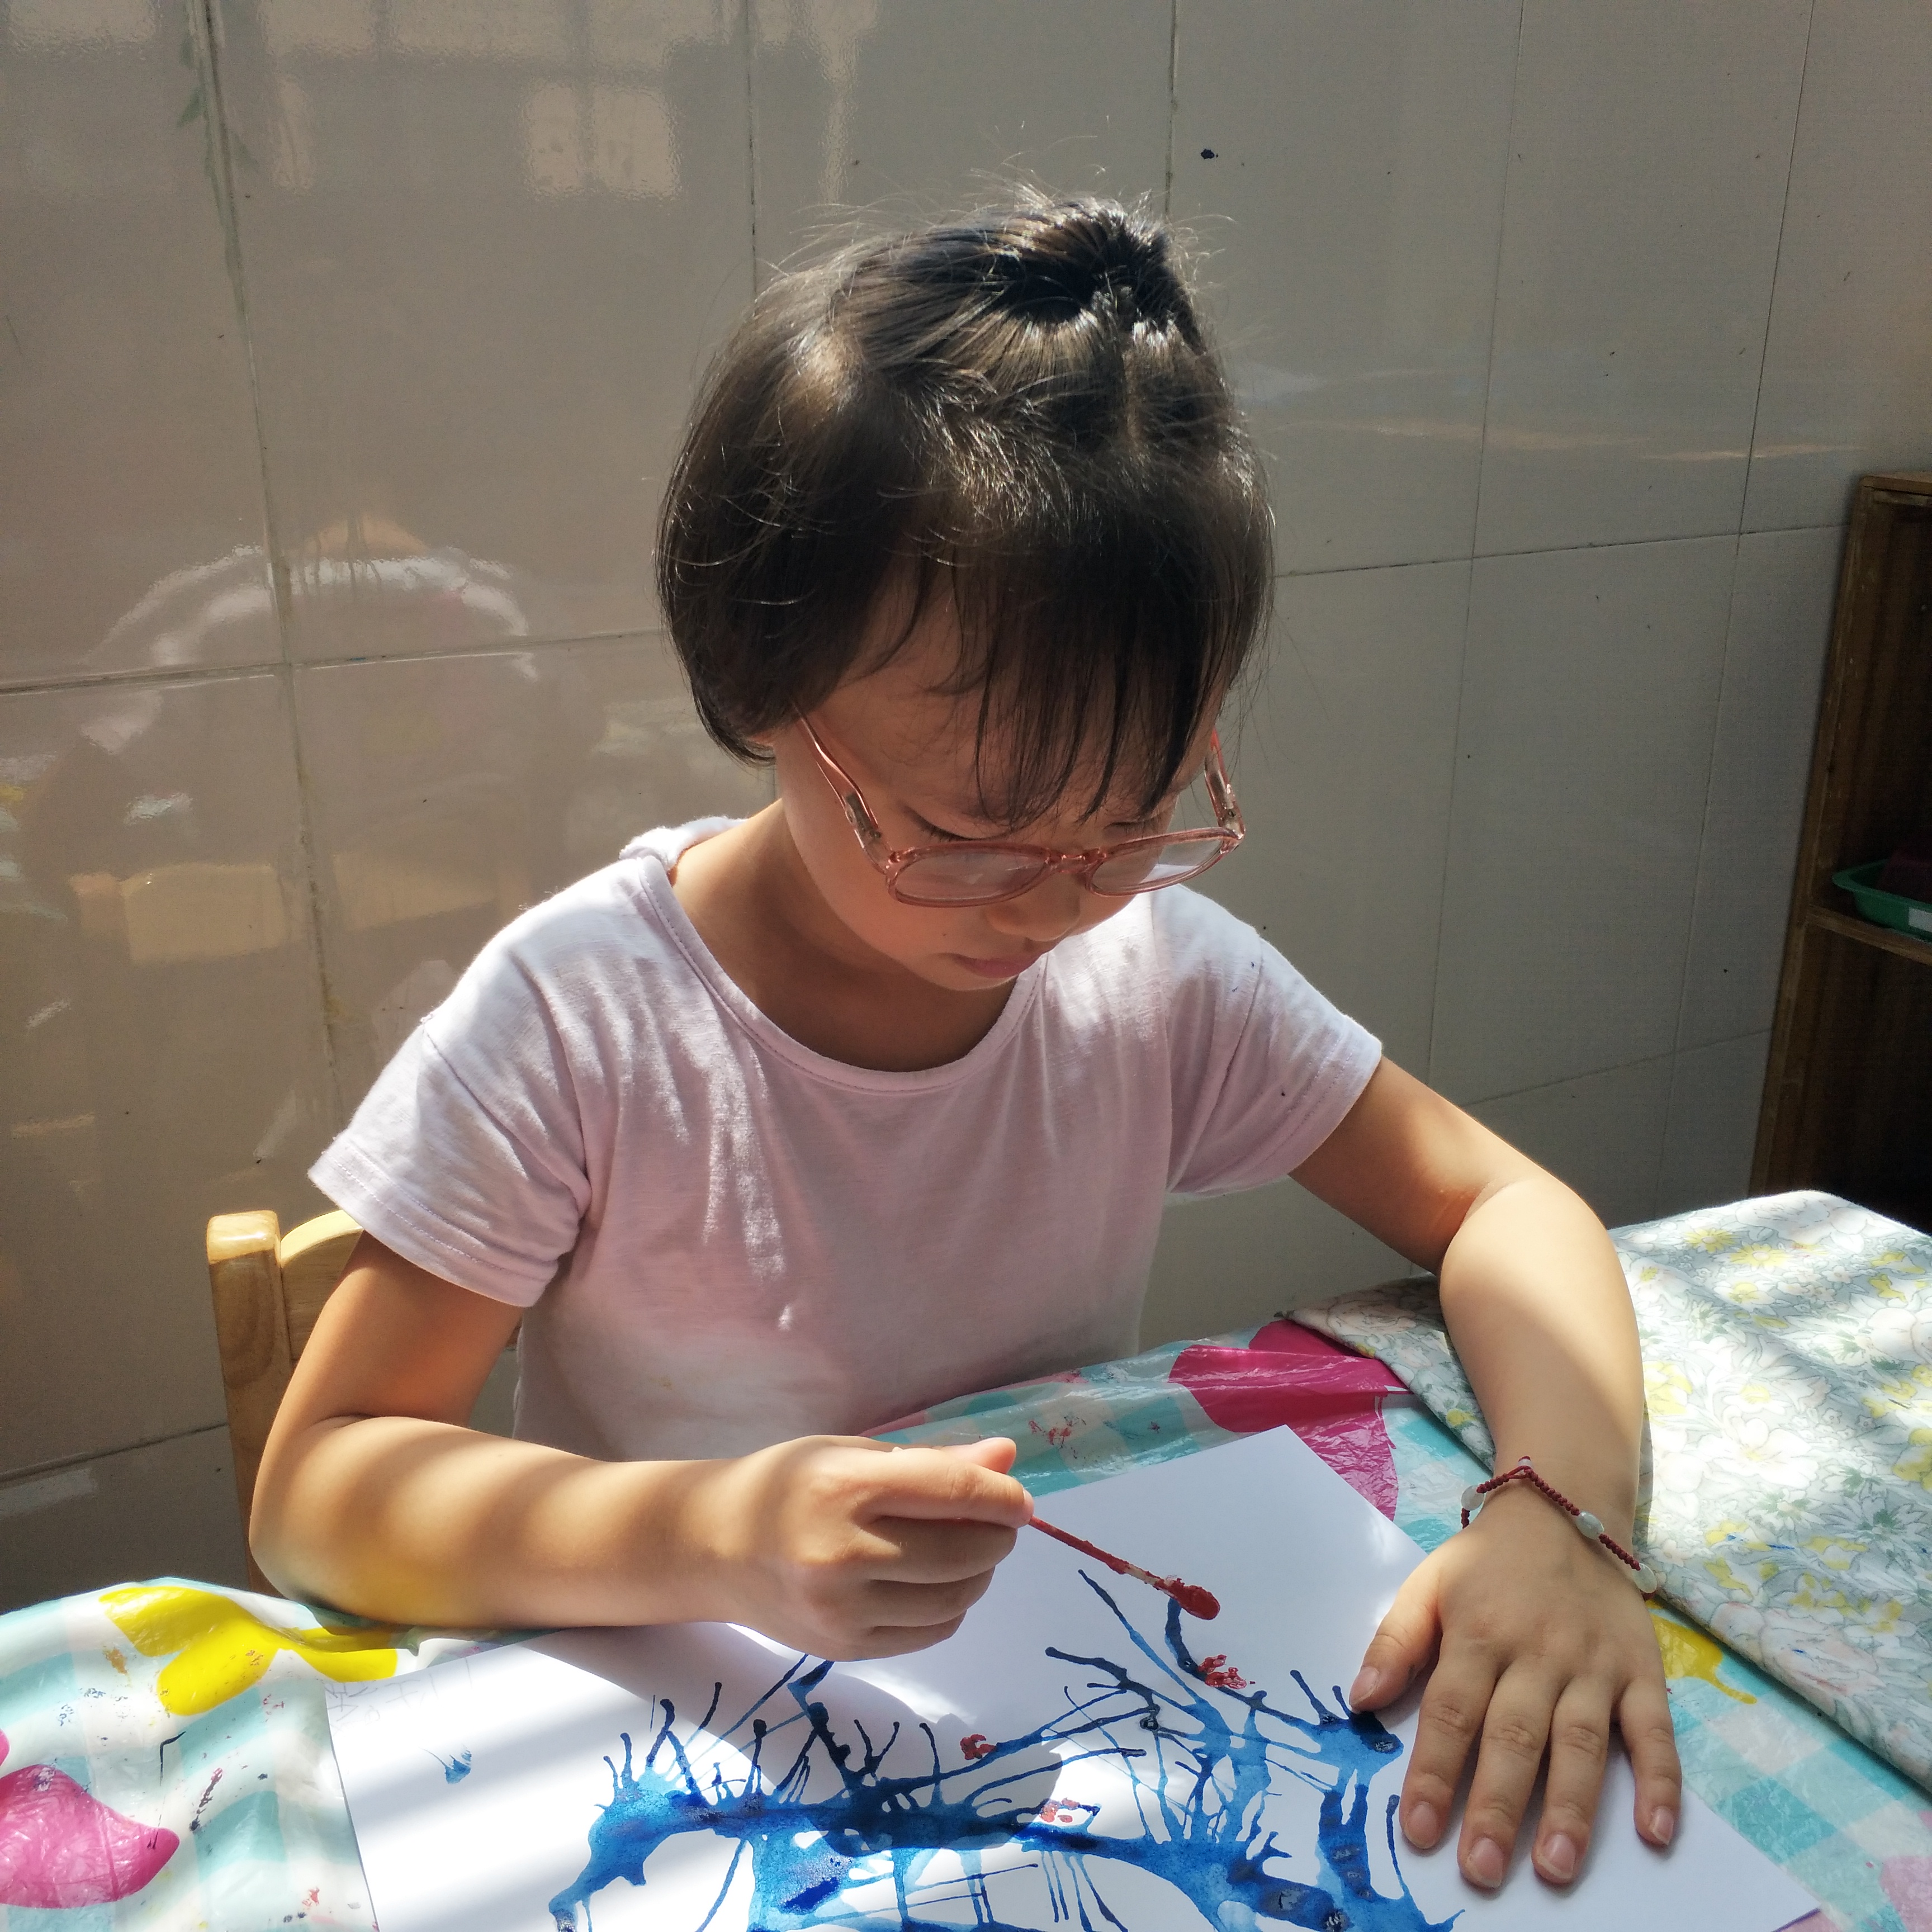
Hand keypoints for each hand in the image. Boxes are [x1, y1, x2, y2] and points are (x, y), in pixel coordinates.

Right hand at [688, 1436, 1031, 1659]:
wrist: (710, 1547)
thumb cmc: (785, 1485)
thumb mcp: (849, 1453)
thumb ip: (931, 1461)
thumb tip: (1005, 1457)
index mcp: (844, 1487)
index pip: (952, 1493)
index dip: (1002, 1496)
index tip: (1021, 1499)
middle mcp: (843, 1553)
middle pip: (961, 1552)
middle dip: (997, 1536)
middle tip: (998, 1522)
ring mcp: (842, 1610)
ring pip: (953, 1598)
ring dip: (979, 1573)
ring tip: (967, 1550)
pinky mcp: (844, 1648)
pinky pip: (929, 1632)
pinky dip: (951, 1606)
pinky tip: (937, 1583)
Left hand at [1348, 1483, 1679, 1889]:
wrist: (1564, 1511)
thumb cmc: (1487, 1563)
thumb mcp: (1428, 1585)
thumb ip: (1394, 1642)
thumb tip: (1357, 1701)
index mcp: (1478, 1633)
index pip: (1450, 1711)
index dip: (1432, 1772)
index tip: (1417, 1830)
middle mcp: (1537, 1653)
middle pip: (1513, 1736)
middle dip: (1495, 1806)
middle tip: (1480, 1869)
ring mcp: (1593, 1665)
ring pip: (1581, 1743)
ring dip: (1570, 1808)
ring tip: (1555, 1867)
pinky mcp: (1641, 1671)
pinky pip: (1654, 1731)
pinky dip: (1658, 1782)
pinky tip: (1654, 1833)